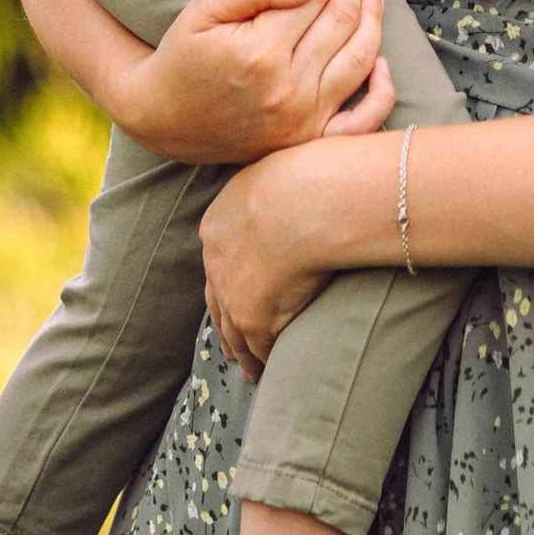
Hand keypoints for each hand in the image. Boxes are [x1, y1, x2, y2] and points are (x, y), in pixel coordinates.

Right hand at [119, 0, 395, 165]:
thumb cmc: (183, 54)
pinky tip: (383, 61)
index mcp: (261, 52)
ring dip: (373, 18)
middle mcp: (288, 89)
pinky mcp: (308, 139)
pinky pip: (361, 122)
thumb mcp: (205, 8)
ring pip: (359, 59)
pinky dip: (381, 92)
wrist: (162, 117)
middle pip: (340, 21)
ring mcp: (303, 119)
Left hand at [201, 139, 369, 376]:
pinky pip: (256, 345)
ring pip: (231, 328)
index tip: (234, 285)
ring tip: (250, 366)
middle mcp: (217, 256)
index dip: (228, 273)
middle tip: (232, 340)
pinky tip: (268, 369)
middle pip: (217, 296)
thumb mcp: (288, 165)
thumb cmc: (316, 170)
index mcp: (221, 218)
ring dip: (241, 348)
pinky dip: (261, 359)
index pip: (221, 254)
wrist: (312, 197)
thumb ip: (289, 178)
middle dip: (225, 317)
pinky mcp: (254, 315)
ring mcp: (231, 288)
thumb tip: (315, 170)